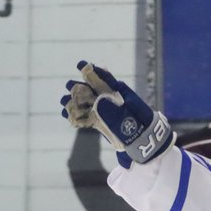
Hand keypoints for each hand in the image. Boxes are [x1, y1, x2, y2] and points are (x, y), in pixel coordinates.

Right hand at [60, 61, 174, 163]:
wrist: (147, 146)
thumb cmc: (141, 130)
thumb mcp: (128, 121)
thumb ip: (114, 113)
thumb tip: (97, 102)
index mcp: (123, 94)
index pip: (107, 80)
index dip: (94, 71)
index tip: (81, 65)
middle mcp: (114, 101)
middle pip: (95, 90)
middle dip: (80, 87)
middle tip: (68, 85)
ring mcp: (108, 112)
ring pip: (89, 103)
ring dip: (76, 101)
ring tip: (63, 101)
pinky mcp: (104, 123)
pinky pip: (89, 116)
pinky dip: (78, 115)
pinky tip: (66, 113)